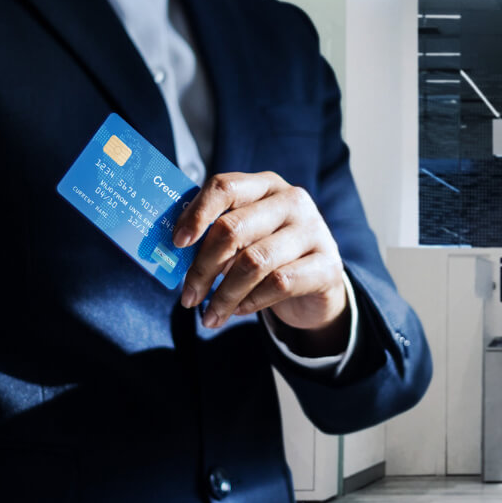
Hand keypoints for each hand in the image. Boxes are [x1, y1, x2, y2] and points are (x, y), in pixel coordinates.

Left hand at [174, 172, 348, 346]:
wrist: (319, 284)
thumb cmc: (270, 256)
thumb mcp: (244, 237)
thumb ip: (214, 235)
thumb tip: (174, 254)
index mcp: (265, 185)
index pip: (224, 187)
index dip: (196, 214)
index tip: (177, 243)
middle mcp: (292, 201)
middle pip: (233, 229)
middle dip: (203, 268)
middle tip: (188, 297)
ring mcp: (313, 231)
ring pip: (254, 262)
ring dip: (224, 295)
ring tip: (210, 317)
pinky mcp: (327, 264)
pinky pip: (279, 283)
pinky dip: (251, 301)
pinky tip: (239, 310)